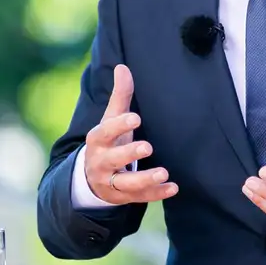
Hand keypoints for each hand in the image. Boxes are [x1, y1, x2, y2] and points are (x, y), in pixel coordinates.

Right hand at [83, 64, 178, 203]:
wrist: (92, 177)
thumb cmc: (108, 141)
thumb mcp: (111, 119)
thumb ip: (120, 96)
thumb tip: (122, 67)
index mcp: (98, 140)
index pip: (105, 132)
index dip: (119, 125)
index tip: (136, 117)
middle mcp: (101, 162)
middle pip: (113, 159)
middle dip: (129, 153)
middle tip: (148, 147)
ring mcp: (111, 182)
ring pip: (126, 183)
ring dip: (145, 179)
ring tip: (163, 172)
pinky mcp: (122, 197)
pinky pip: (140, 197)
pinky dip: (156, 194)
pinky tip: (173, 187)